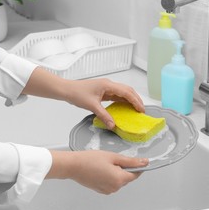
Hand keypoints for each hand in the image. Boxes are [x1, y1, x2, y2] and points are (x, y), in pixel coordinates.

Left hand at [23, 68, 143, 129]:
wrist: (66, 90)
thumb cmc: (77, 94)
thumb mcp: (92, 106)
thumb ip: (104, 115)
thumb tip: (113, 125)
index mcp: (108, 85)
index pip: (127, 92)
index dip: (136, 101)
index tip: (141, 110)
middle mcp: (109, 84)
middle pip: (128, 90)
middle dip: (136, 100)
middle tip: (142, 111)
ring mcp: (106, 87)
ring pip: (123, 92)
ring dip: (131, 100)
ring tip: (136, 109)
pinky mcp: (103, 91)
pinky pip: (117, 95)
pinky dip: (123, 101)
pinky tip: (125, 108)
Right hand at [47, 150, 147, 193]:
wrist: (73, 166)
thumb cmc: (90, 159)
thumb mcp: (113, 157)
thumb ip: (130, 161)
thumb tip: (144, 163)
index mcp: (119, 179)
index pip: (136, 174)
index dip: (137, 166)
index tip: (135, 160)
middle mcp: (115, 188)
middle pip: (127, 177)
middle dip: (124, 168)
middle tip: (113, 159)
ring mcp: (108, 190)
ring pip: (119, 180)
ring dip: (117, 172)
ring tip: (105, 163)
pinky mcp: (101, 190)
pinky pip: (111, 183)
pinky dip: (110, 176)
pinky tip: (101, 169)